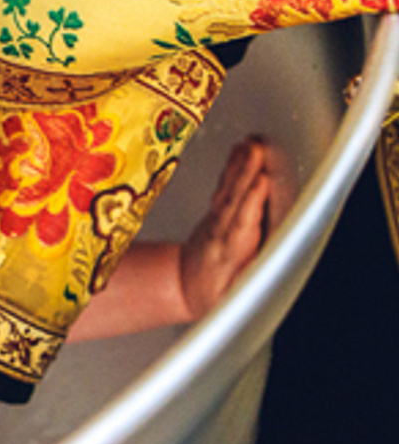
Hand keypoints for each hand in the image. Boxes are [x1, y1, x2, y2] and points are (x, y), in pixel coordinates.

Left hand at [180, 135, 269, 319]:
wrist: (182, 284)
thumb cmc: (212, 292)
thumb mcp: (229, 298)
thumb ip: (244, 281)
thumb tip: (259, 270)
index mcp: (228, 252)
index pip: (241, 224)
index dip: (251, 203)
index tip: (261, 182)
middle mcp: (221, 231)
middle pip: (235, 199)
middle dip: (247, 173)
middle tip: (258, 150)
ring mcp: (218, 218)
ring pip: (230, 188)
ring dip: (241, 165)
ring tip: (252, 144)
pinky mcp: (217, 211)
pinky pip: (226, 185)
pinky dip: (235, 166)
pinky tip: (242, 149)